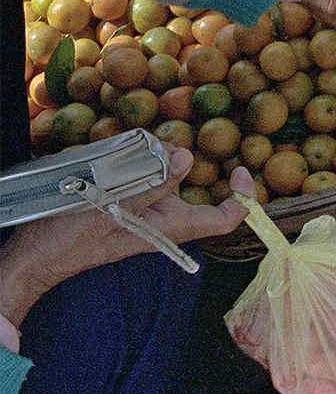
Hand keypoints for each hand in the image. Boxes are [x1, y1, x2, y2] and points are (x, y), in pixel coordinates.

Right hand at [0, 148, 251, 329]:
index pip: (224, 219)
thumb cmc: (72, 238)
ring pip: (168, 176)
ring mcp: (144, 209)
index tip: (241, 169)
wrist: (35, 255)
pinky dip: (142, 161)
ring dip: (162, 157)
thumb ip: (150, 184)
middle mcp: (164, 217)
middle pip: (195, 187)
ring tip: (142, 142)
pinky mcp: (125, 201)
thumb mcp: (112, 209)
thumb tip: (185, 157)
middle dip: (190, 160)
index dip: (243, 197)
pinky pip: (145, 177)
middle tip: (173, 138)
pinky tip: (125, 148)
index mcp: (171, 226)